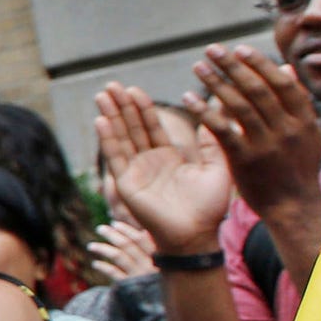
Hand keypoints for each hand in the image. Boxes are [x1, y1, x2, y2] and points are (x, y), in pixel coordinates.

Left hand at [86, 219, 157, 282]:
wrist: (162, 308)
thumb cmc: (161, 283)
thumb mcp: (162, 265)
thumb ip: (154, 250)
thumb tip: (144, 231)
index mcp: (159, 257)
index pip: (141, 238)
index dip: (127, 230)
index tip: (115, 223)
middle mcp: (149, 265)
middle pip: (128, 245)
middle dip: (112, 235)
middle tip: (100, 228)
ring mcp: (139, 276)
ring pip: (118, 256)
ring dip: (103, 249)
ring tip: (91, 246)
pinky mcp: (130, 287)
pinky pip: (114, 274)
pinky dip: (103, 267)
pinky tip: (95, 264)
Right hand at [93, 83, 233, 255]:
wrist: (197, 235)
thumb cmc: (210, 207)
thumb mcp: (218, 168)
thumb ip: (214, 141)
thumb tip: (219, 114)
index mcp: (168, 158)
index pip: (152, 127)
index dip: (143, 108)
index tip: (134, 88)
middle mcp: (148, 163)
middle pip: (132, 128)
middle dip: (122, 106)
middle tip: (111, 84)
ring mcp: (136, 173)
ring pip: (121, 138)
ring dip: (111, 116)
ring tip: (102, 95)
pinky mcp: (127, 185)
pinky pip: (116, 158)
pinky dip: (108, 139)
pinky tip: (101, 120)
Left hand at [188, 46, 320, 212]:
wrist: (293, 207)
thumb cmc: (296, 168)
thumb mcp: (306, 134)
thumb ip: (296, 102)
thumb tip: (286, 67)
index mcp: (303, 120)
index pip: (281, 83)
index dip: (259, 64)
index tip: (239, 48)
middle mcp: (287, 129)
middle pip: (258, 89)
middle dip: (233, 66)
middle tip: (212, 49)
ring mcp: (266, 145)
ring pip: (239, 106)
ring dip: (216, 83)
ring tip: (198, 67)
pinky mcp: (245, 160)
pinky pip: (222, 130)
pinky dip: (205, 111)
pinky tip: (189, 99)